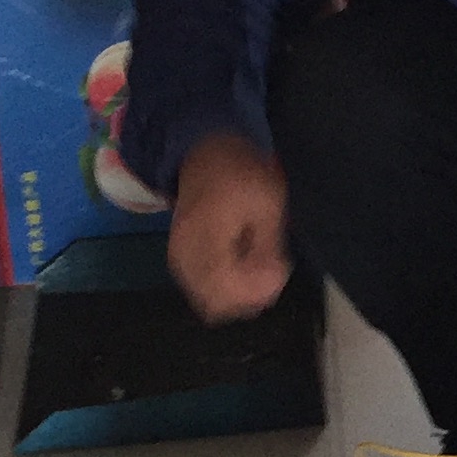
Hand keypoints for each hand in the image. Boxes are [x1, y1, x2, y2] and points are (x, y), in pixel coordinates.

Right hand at [167, 131, 290, 321]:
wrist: (207, 155)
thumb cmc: (242, 176)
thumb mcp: (268, 205)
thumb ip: (268, 247)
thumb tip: (272, 283)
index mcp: (208, 233)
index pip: (225, 285)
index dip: (254, 292)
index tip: (278, 274)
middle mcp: (186, 250)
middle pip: (213, 301)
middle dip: (247, 298)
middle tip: (271, 277)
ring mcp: (179, 256)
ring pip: (205, 299)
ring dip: (234, 296)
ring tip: (258, 276)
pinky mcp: (179, 257)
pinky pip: (197, 288)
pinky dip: (220, 290)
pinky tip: (240, 275)